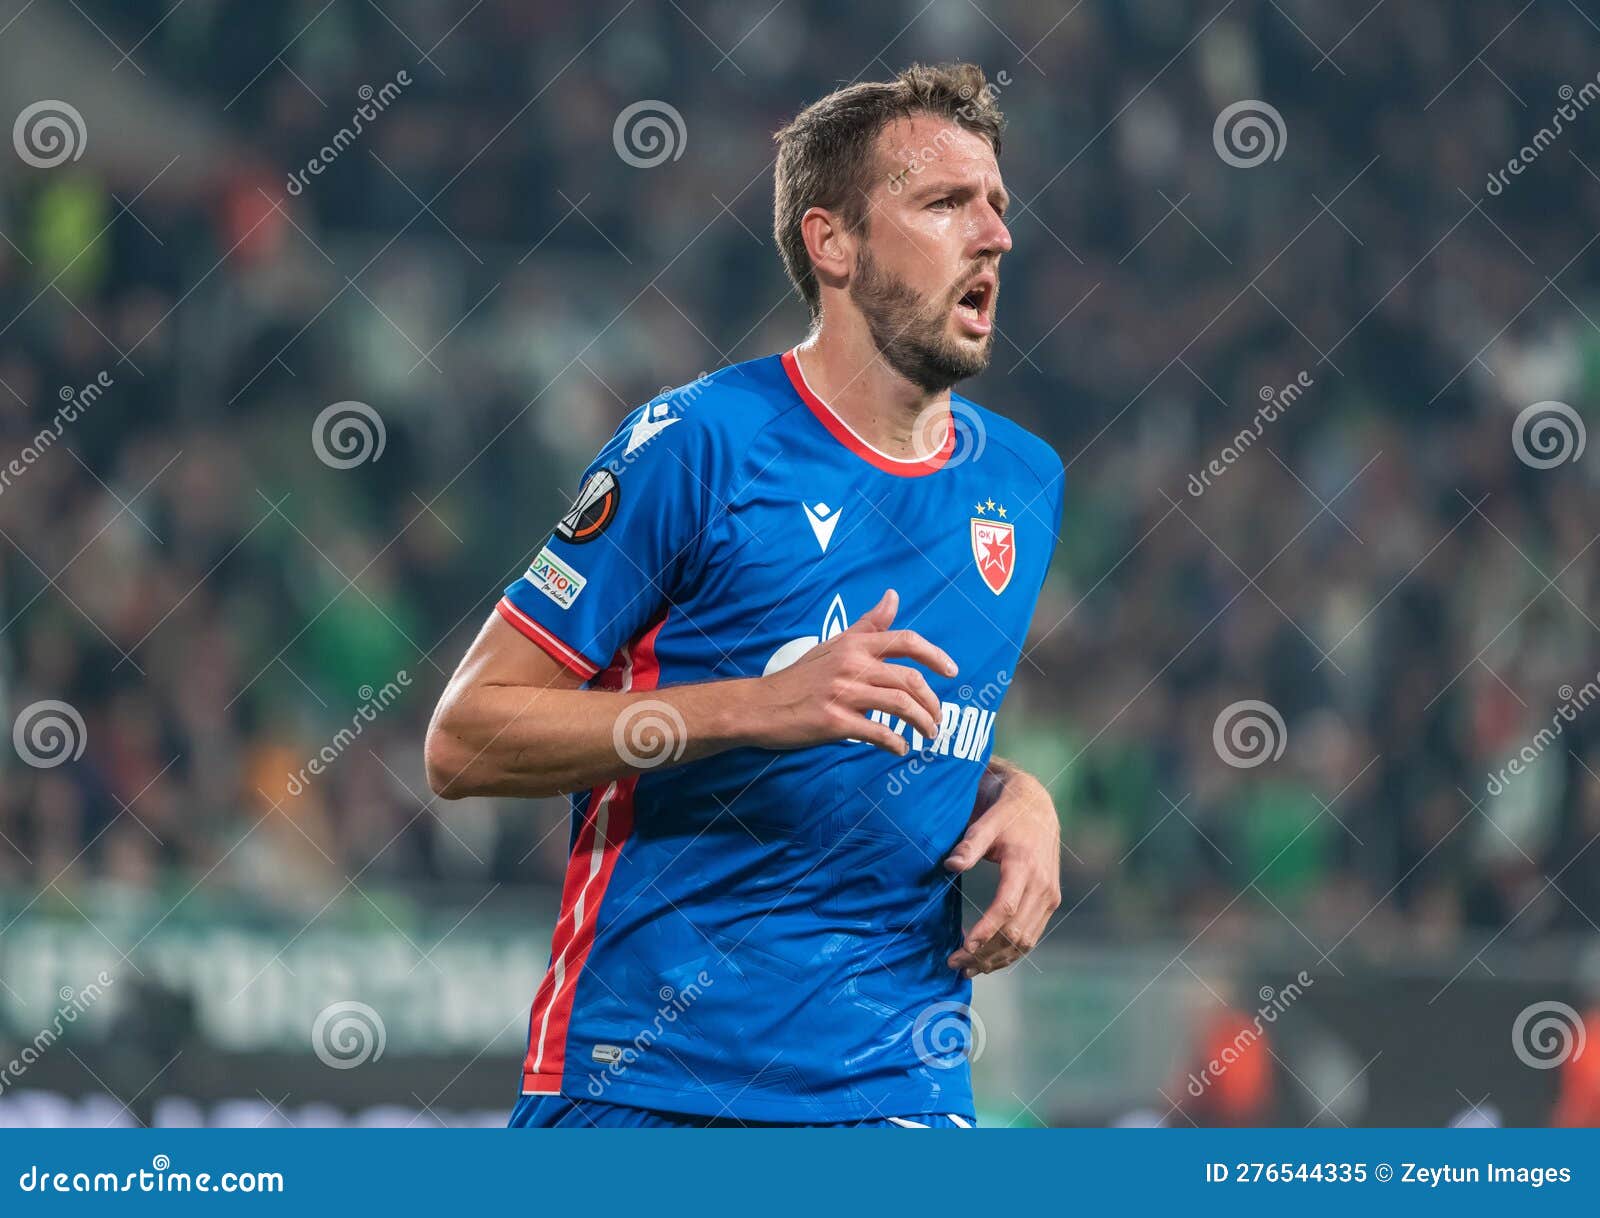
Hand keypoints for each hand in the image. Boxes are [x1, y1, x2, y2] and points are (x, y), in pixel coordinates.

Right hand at [747, 588, 957, 756]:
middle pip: (910, 679)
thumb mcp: (833, 644)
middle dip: (932, 702)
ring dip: (922, 723)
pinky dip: (896, 743)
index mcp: (854, 645)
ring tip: (928, 734)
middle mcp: (851, 665)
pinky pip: (878, 733)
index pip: (905, 640)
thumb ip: (868, 624)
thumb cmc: (800, 677)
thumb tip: (893, 596)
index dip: (935, 655)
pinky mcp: (835, 721)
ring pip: (900, 705)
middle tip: (938, 719)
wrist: (759, 706)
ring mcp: (843, 693)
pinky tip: (900, 748)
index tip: (952, 672)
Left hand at [944, 760, 1060, 975]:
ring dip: (997, 959)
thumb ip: (969, 845)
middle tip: (954, 963)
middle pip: (1015, 931)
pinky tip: (988, 960)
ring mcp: (1049, 896)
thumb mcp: (986, 822)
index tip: (964, 946)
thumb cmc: (1006, 813)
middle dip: (985, 953)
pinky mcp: (1050, 901)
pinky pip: (1032, 935)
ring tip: (968, 969)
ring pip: (1025, 940)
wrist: (1037, 806)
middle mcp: (1042, 885)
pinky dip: (1011, 952)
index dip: (986, 931)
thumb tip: (950, 864)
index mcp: (1025, 865)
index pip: (1006, 907)